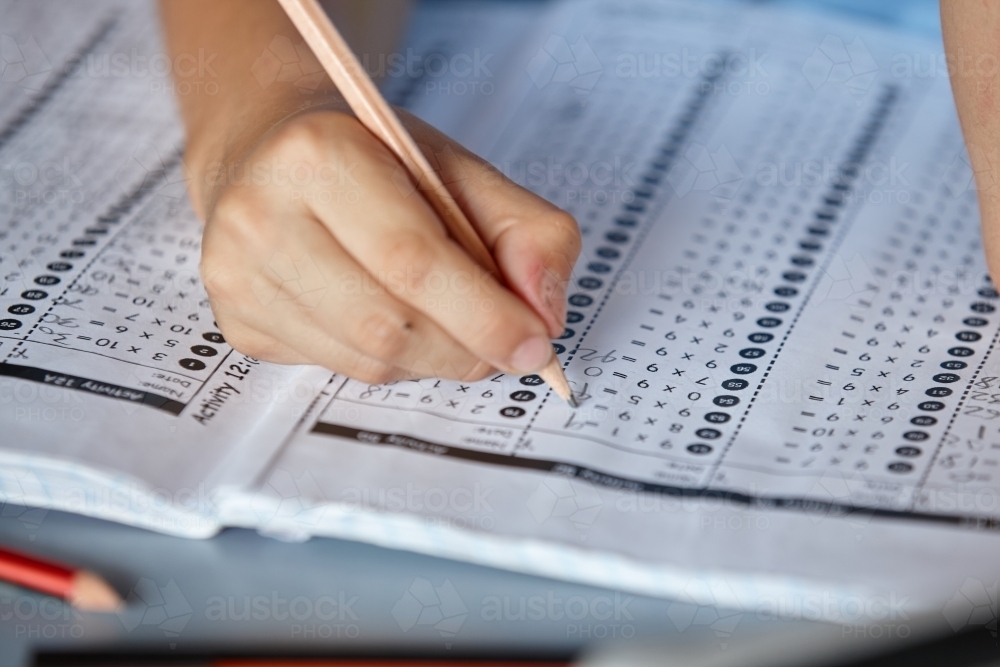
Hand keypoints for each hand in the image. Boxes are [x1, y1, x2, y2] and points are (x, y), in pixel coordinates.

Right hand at [197, 107, 580, 382]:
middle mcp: (260, 216)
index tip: (534, 345)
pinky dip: (390, 360)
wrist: (272, 153)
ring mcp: (237, 276)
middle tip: (505, 345)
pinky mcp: (237, 321)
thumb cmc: (374, 162)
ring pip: (367, 359)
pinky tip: (394, 319)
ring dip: (433, 359)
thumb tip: (544, 313)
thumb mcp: (459, 170)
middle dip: (466, 348)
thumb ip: (526, 230)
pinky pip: (339, 368)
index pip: (413, 260)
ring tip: (453, 327)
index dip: (483, 314)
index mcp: (319, 156)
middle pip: (389, 324)